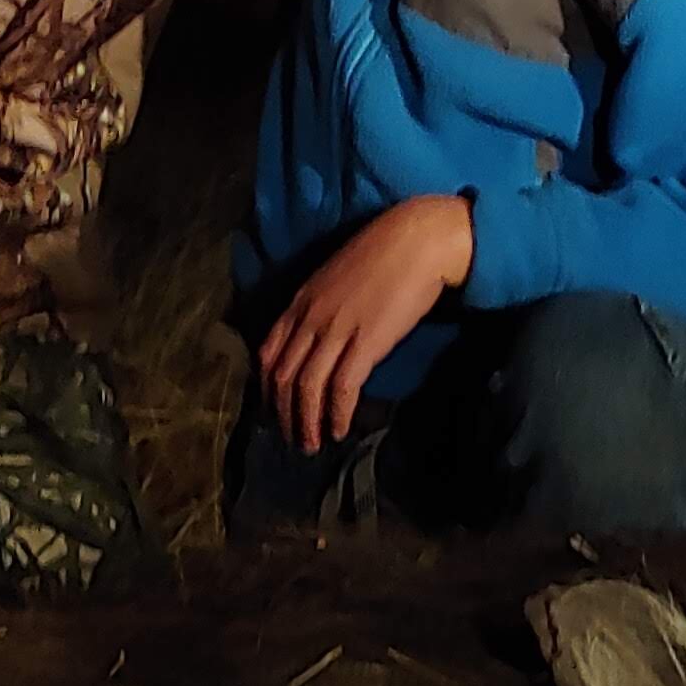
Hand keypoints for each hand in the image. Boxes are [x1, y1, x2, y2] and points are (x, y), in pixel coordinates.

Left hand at [258, 194, 473, 453]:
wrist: (418, 239)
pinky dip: (336, 413)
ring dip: (306, 422)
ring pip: (306, 387)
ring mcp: (336, 330)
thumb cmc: (385, 255)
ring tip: (312, 445)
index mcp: (301, 301)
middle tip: (292, 439)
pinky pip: (341, 387)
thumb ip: (321, 308)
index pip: (268, 352)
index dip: (267, 388)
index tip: (274, 410)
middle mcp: (310, 318)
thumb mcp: (337, 279)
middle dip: (283, 414)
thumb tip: (321, 341)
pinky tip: (339, 429)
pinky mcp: (365, 342)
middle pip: (283, 376)